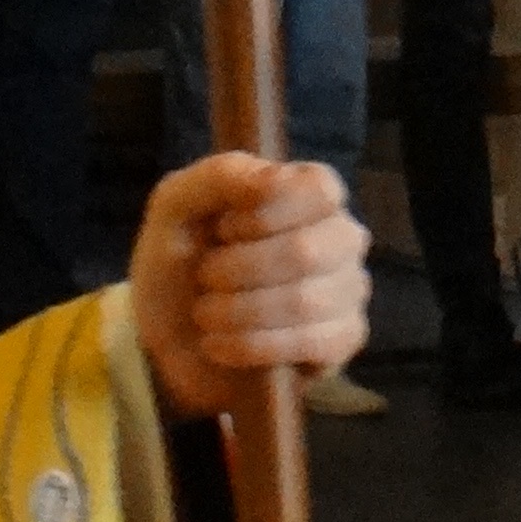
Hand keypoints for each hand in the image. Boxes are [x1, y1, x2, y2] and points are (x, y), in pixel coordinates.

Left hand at [131, 152, 369, 418]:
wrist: (171, 335)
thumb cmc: (181, 259)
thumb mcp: (177, 207)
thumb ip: (219, 177)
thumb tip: (271, 176)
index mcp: (306, 192)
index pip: (319, 188)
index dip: (262, 213)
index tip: (222, 229)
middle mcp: (340, 235)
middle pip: (307, 250)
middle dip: (238, 269)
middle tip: (205, 276)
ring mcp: (349, 287)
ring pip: (306, 302)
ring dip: (236, 311)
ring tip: (205, 313)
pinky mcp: (345, 337)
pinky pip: (313, 343)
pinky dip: (250, 345)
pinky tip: (219, 343)